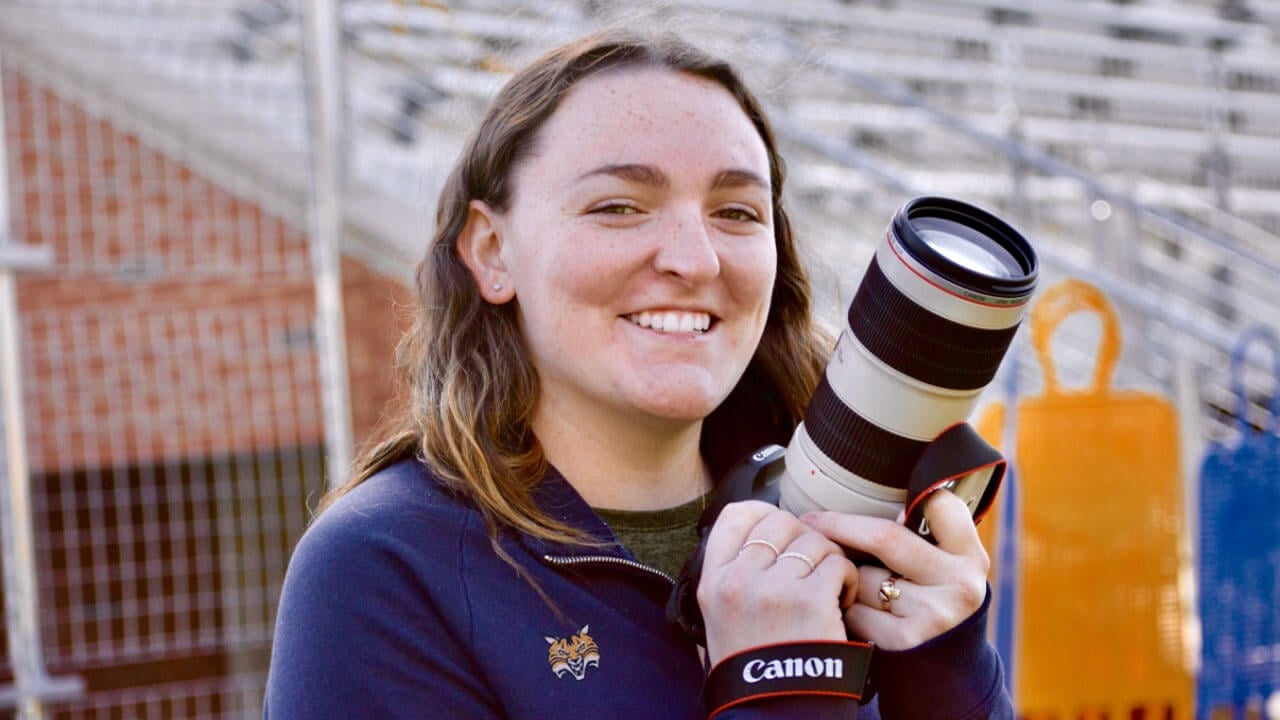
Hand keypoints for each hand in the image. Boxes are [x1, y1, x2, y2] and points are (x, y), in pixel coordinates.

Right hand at [697, 500, 859, 664]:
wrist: (773, 709)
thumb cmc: (752, 668)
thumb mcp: (718, 618)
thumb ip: (730, 576)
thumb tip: (754, 537)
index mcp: (714, 581)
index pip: (735, 516)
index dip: (765, 514)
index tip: (781, 531)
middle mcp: (739, 579)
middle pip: (780, 521)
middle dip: (803, 537)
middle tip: (811, 564)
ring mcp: (774, 588)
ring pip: (813, 541)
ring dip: (829, 559)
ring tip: (828, 586)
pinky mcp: (810, 600)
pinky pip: (838, 564)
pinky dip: (846, 579)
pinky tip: (840, 600)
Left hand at [801, 491, 989, 650]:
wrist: (945, 668)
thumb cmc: (931, 600)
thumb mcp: (944, 564)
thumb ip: (923, 533)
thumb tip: (880, 499)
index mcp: (970, 556)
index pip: (938, 504)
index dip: (901, 496)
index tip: (871, 491)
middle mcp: (960, 584)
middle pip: (884, 538)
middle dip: (839, 526)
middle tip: (809, 521)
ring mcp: (934, 615)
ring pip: (863, 576)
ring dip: (843, 576)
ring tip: (846, 581)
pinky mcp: (904, 641)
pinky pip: (854, 610)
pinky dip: (845, 608)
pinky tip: (848, 611)